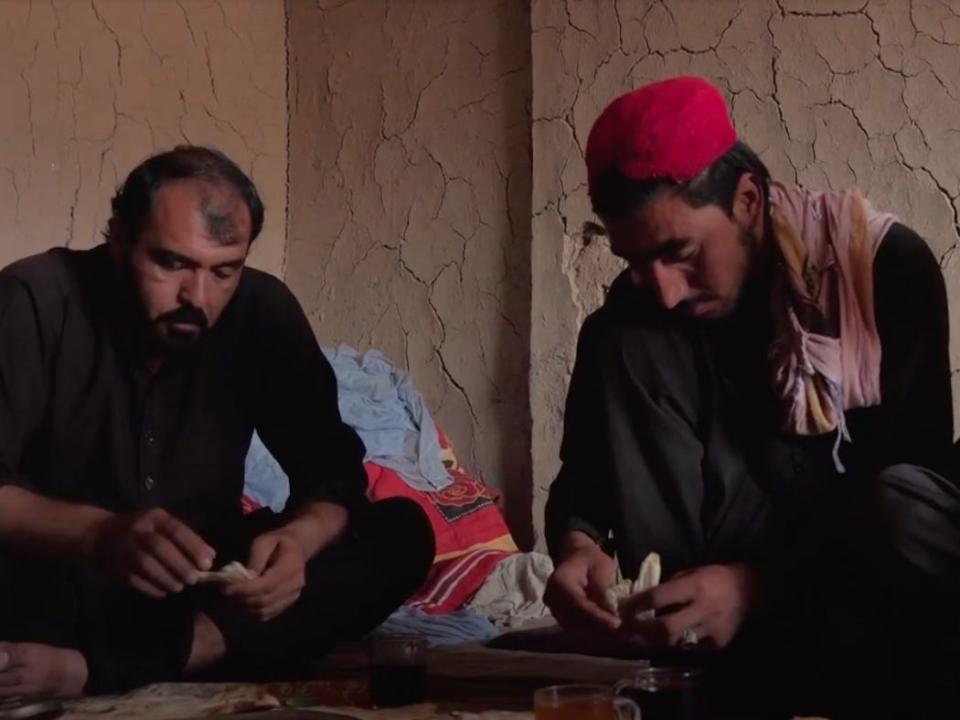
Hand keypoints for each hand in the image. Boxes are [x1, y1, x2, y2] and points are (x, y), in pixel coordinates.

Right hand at [87, 508, 215, 597]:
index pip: (176, 529)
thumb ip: (185, 539)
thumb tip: (210, 557)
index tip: (207, 562)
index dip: (193, 546)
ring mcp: (124, 548)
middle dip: (180, 565)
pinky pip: (134, 579)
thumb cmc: (143, 531)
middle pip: (160, 547)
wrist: (100, 535)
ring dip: (166, 578)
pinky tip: (163, 591)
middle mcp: (138, 530)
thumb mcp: (161, 525)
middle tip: (194, 579)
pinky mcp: (115, 566)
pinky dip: (151, 588)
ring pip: (146, 565)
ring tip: (179, 586)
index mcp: (154, 517)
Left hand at [224, 529, 305, 620]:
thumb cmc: (277, 542)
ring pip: (264, 611)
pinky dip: (251, 612)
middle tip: (225, 592)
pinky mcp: (287, 603)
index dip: (245, 589)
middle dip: (241, 599)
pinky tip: (243, 601)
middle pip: (264, 600)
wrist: (296, 548)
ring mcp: (292, 596)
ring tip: (232, 597)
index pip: (267, 585)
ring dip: (244, 607)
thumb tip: (246, 577)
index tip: (226, 588)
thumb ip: (256, 558)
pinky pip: (266, 614)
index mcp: (291, 567)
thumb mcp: (264, 542)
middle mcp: (295, 585)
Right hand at [544, 542, 620, 633]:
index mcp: (559, 582)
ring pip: (577, 628)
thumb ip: (604, 589)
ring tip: (619, 633)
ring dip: (598, 632)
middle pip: (576, 620)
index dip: (598, 617)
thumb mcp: (602, 567)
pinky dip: (593, 631)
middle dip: (600, 628)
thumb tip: (611, 613)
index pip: (579, 605)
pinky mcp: (561, 618)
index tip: (616, 624)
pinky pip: (577, 629)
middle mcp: (552, 599)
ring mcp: (555, 610)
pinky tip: (609, 630)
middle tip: (623, 632)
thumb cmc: (591, 561)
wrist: (578, 559)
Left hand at [619, 563, 759, 649]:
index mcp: (695, 587)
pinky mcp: (717, 644)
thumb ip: (669, 587)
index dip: (637, 604)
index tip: (621, 608)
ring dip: (654, 641)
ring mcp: (712, 630)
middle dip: (641, 630)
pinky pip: (688, 649)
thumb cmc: (714, 577)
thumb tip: (642, 599)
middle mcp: (703, 610)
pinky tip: (662, 642)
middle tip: (625, 629)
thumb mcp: (691, 573)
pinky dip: (674, 645)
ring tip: (637, 638)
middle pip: (665, 627)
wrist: (748, 591)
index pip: (659, 597)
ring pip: (675, 642)